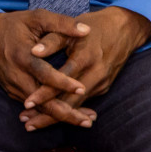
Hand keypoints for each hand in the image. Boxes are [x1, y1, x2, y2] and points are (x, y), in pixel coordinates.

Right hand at [0, 9, 95, 127]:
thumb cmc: (13, 25)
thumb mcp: (36, 18)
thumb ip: (61, 23)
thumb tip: (87, 31)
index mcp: (23, 55)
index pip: (44, 73)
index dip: (62, 83)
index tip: (82, 89)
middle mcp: (16, 75)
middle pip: (42, 101)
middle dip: (66, 113)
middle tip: (89, 121)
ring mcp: (13, 85)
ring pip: (39, 108)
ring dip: (61, 116)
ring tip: (86, 121)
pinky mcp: (12, 91)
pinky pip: (33, 106)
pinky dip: (50, 113)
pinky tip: (68, 115)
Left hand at [19, 6, 150, 130]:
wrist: (124, 29)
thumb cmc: (92, 27)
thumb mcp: (71, 30)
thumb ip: (51, 40)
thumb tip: (33, 51)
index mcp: (85, 58)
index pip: (61, 81)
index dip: (44, 94)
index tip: (26, 104)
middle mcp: (95, 75)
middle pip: (70, 102)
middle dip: (48, 115)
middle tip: (26, 124)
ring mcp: (101, 83)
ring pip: (76, 106)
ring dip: (56, 117)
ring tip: (33, 125)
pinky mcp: (103, 87)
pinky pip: (83, 103)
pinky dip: (67, 111)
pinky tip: (52, 117)